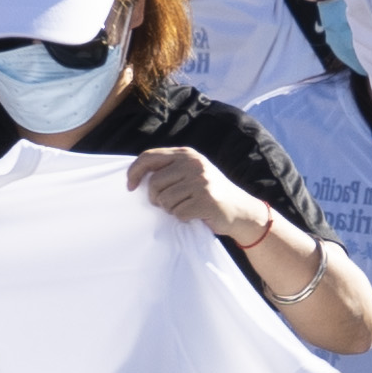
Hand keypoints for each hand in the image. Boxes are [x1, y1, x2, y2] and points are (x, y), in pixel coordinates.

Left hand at [119, 148, 272, 252]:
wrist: (241, 210)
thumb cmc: (209, 193)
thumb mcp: (192, 172)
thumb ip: (169, 169)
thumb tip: (136, 176)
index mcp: (186, 154)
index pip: (149, 157)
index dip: (134, 172)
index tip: (130, 187)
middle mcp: (193, 164)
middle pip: (154, 183)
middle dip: (156, 198)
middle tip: (169, 204)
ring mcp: (201, 181)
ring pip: (165, 200)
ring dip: (171, 210)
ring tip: (186, 207)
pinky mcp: (206, 200)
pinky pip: (178, 213)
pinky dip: (182, 218)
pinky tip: (195, 214)